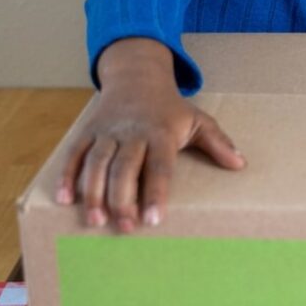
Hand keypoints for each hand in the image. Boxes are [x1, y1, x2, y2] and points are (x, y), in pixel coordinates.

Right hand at [54, 40, 244, 231]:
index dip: (156, 193)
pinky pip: (74, 154)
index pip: (159, 166)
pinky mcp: (88, 132)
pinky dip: (68, 175)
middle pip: (124, 168)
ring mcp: (107, 132)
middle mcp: (132, 132)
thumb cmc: (171, 108)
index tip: (154, 219)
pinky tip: (65, 200)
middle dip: (123, 199)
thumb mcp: (198, 120)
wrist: (137, 77)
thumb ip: (218, 142)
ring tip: (96, 221)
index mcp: (160, 133)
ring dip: (93, 192)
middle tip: (125, 228)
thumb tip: (240, 164)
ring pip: (97, 162)